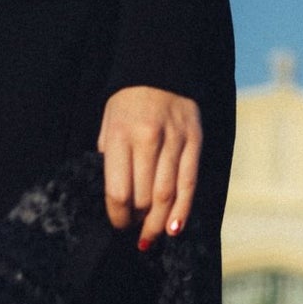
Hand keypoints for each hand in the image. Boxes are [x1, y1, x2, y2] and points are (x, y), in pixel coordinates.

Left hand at [97, 85, 200, 248]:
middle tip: (135, 230)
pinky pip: (189, 183)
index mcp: (121, 137)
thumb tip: (116, 199)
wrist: (159, 67)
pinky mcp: (195, 141)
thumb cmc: (127, 103)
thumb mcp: (108, 126)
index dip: (118, 217)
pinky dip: (182, 209)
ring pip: (167, 195)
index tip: (118, 224)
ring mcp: (174, 141)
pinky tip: (174, 227)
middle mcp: (148, 140)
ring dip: (158, 223)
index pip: (119, 192)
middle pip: (143, 198)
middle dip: (137, 220)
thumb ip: (110, 160)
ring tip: (151, 237)